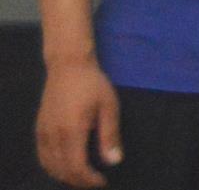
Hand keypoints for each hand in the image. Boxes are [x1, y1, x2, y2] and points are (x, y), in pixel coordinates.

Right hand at [36, 58, 120, 187]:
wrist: (68, 66)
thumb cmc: (93, 84)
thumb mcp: (109, 106)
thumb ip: (110, 135)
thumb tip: (114, 161)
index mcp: (71, 130)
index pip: (76, 167)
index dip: (89, 180)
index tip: (102, 182)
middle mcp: (53, 135)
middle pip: (62, 170)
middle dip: (79, 181)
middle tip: (95, 181)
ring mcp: (43, 132)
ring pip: (49, 166)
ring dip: (65, 176)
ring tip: (83, 176)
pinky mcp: (39, 129)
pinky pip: (42, 156)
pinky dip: (53, 167)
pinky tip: (65, 167)